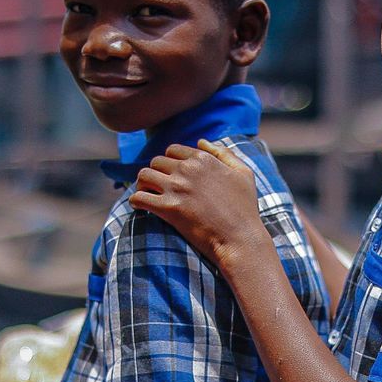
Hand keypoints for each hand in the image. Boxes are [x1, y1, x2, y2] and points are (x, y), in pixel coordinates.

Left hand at [128, 140, 271, 271]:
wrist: (240, 239)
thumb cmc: (245, 209)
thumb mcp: (244, 173)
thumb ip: (224, 153)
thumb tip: (201, 141)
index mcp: (203, 159)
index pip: (173, 150)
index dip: (169, 162)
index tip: (170, 174)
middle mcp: (187, 169)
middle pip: (156, 162)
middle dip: (155, 172)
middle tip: (157, 186)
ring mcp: (176, 188)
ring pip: (143, 176)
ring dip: (143, 184)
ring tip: (147, 194)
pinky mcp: (168, 208)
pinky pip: (139, 198)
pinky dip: (136, 201)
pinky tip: (140, 206)